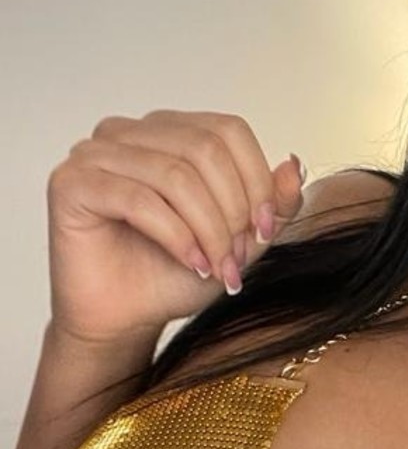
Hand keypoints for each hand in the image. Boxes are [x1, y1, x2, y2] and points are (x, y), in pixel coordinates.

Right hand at [45, 110, 305, 347]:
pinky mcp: (71, 182)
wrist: (126, 318)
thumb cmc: (174, 274)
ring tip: (215, 266)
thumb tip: (295, 165)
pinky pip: (138, 198)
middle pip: (205, 149)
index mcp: (170, 131)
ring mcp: (96, 152)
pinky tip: (190, 262)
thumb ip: (270, 203)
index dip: (256, 180)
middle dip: (232, 210)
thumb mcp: (238, 239)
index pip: (228, 130)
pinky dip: (175, 235)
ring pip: (175, 175)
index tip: (264, 231)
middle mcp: (130, 132)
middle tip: (236, 257)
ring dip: (207, 228)